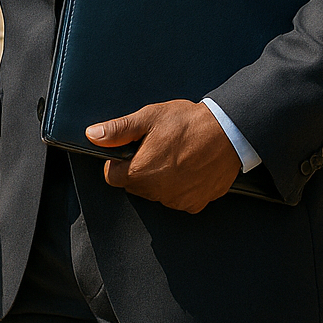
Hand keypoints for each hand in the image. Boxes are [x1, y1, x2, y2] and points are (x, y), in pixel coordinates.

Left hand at [84, 100, 241, 212]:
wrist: (229, 133)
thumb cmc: (189, 123)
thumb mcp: (149, 118)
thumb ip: (118, 130)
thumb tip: (93, 135)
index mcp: (140, 172)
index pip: (112, 176)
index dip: (117, 161)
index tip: (131, 149)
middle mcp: (157, 193)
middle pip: (134, 185)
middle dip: (139, 168)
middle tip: (156, 147)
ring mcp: (178, 201)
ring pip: (155, 192)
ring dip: (159, 178)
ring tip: (175, 155)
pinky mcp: (196, 204)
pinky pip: (177, 198)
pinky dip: (179, 187)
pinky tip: (188, 167)